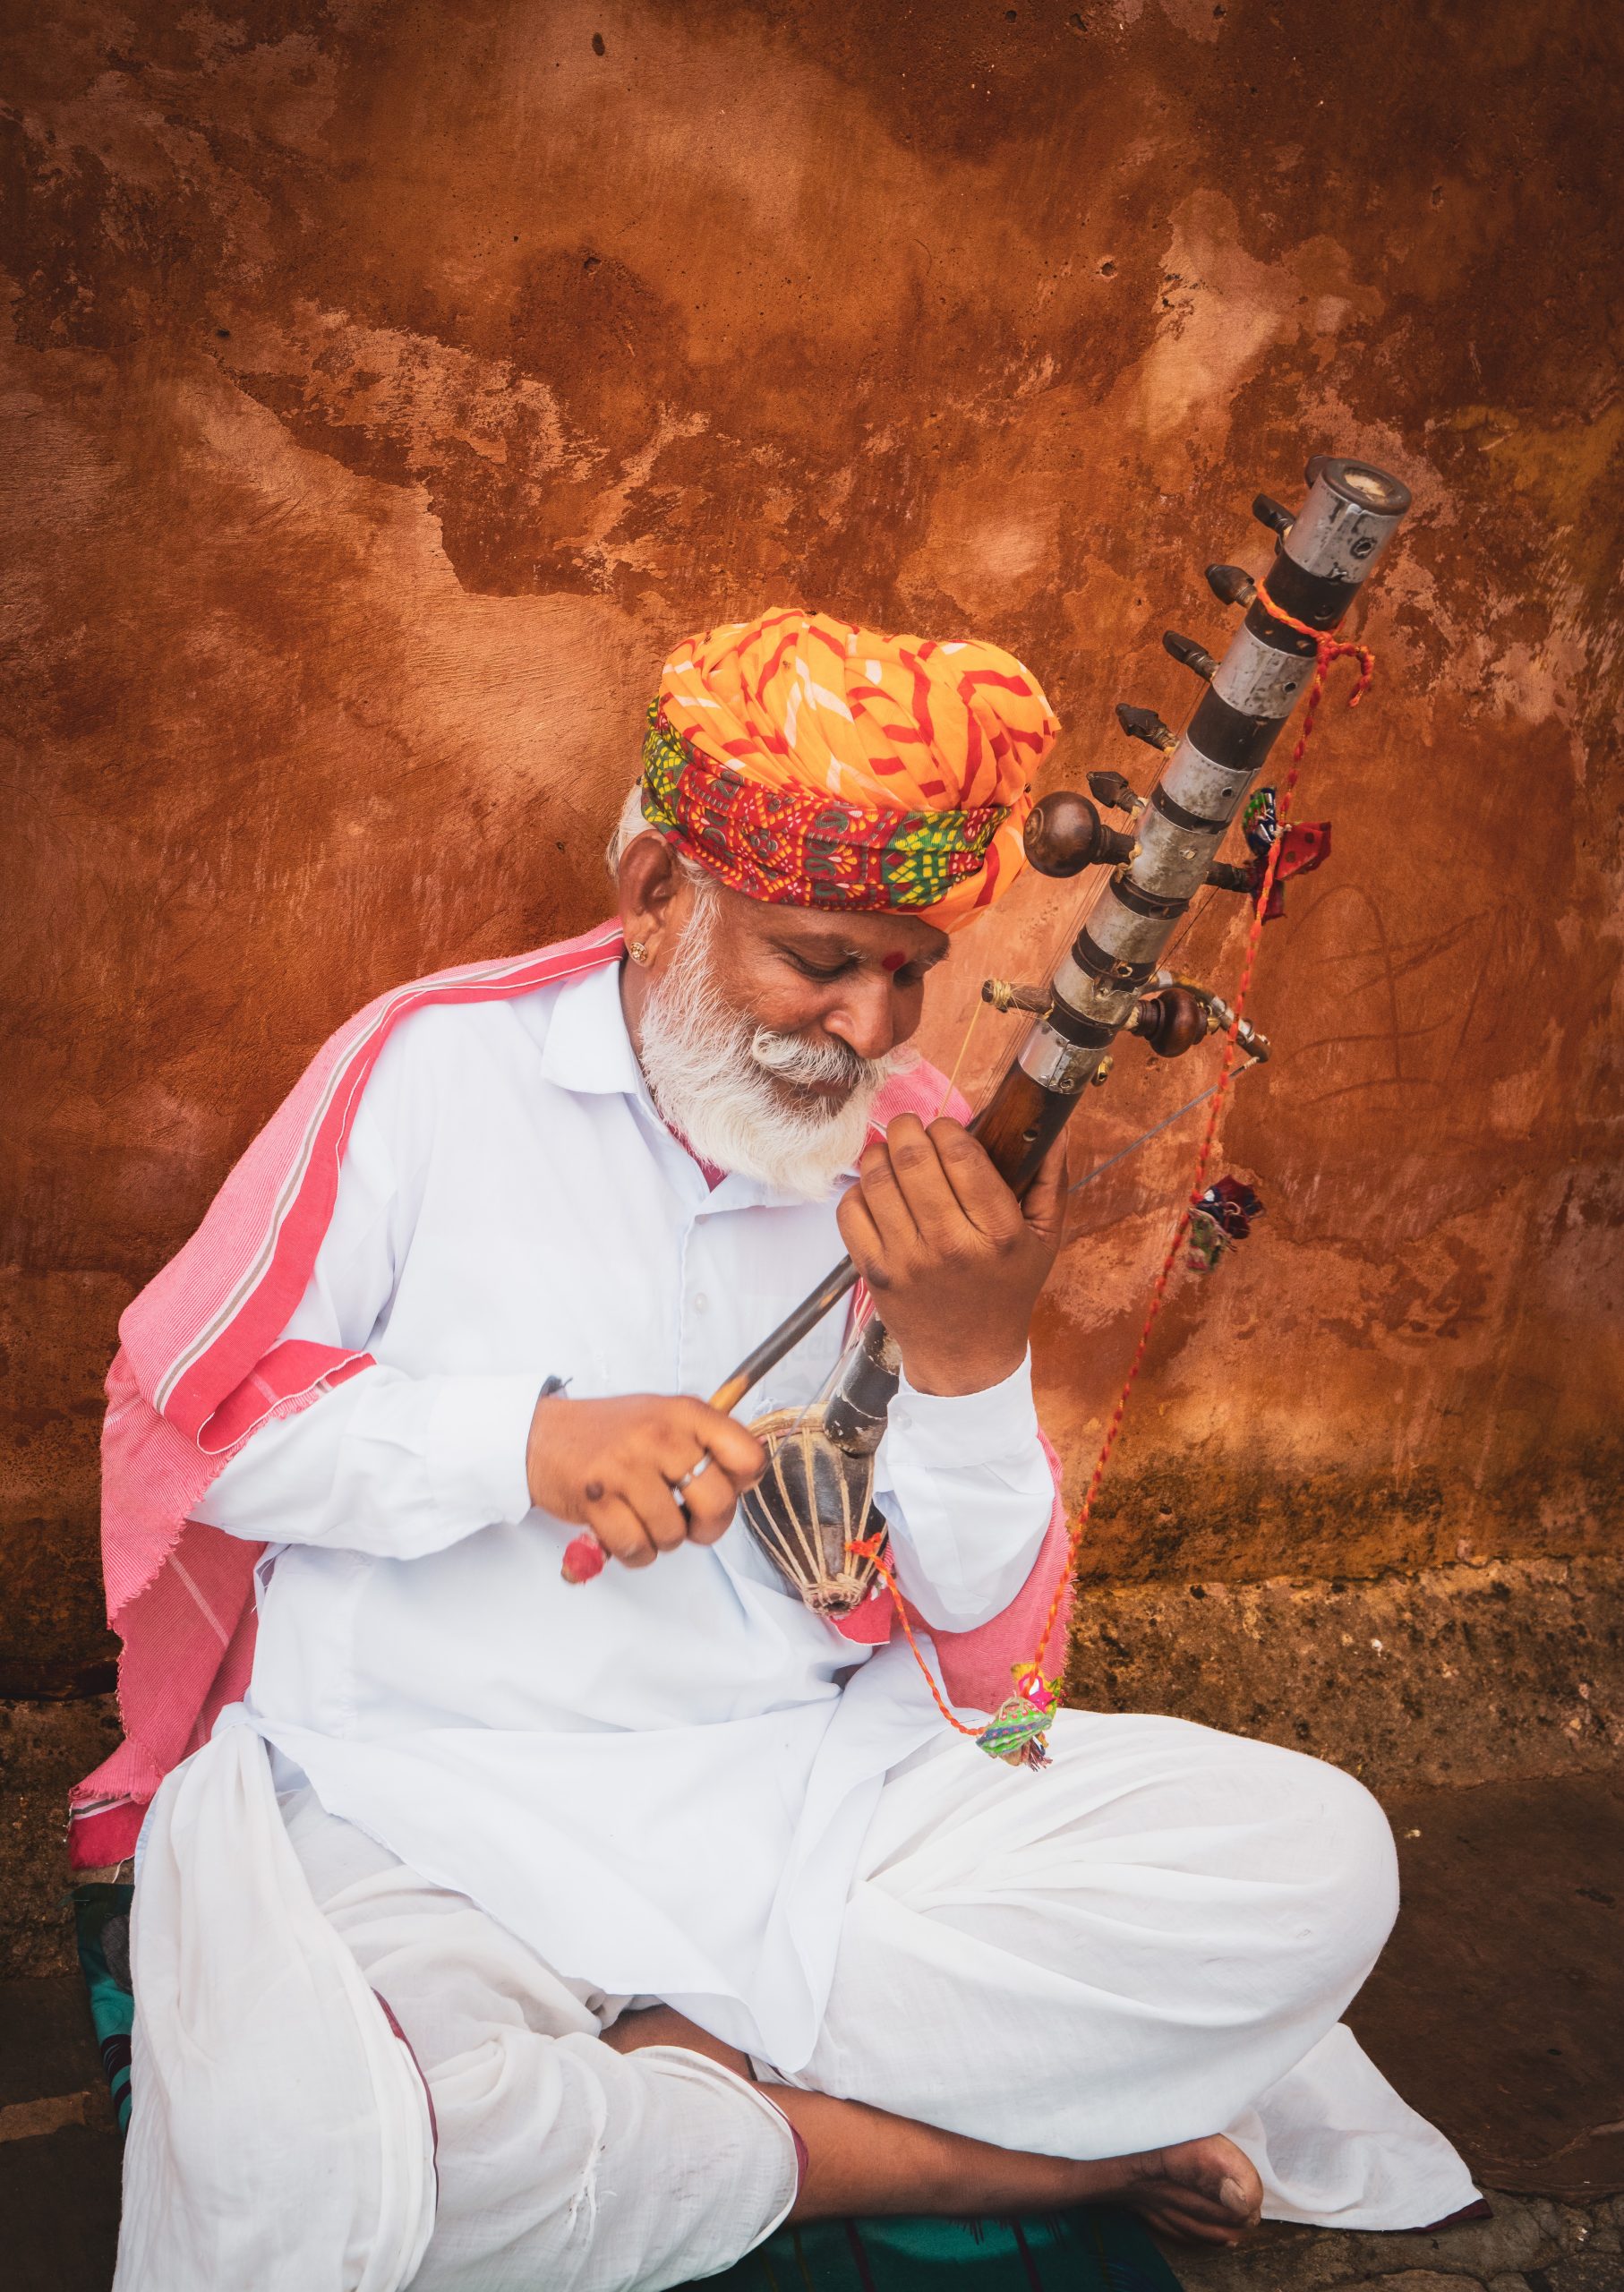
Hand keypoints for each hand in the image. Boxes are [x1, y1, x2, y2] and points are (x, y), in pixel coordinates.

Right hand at [526, 1392, 765, 1568]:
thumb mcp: (664, 1417)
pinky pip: (637, 1548)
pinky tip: (624, 1531)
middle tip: (691, 1522)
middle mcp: (659, 1436)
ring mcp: (626, 1467)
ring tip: (645, 1518)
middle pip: (717, 1502)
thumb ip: (707, 1441)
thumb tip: (748, 1479)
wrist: (541, 1435)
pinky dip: (635, 1552)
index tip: (726, 1487)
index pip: (747, 1454)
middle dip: (708, 1526)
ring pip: (675, 1534)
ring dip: (663, 1539)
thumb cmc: (610, 1433)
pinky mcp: (597, 1500)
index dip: (743, 1482)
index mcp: (685, 1413)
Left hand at [835, 1114, 1067, 1395]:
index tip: (947, 1128)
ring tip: (892, 1152)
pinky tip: (877, 1190)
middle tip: (912, 1126)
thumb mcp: (1043, 1239)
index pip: (964, 1158)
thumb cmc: (1007, 1289)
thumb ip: (1050, 1180)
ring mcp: (907, 1261)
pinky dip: (858, 1189)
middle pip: (913, 1160)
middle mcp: (950, 1246)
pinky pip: (851, 1211)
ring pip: (877, 1179)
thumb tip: (1056, 1128)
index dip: (948, 1129)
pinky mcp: (874, 1272)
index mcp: (998, 1233)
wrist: (966, 1356)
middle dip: (908, 1128)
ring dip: (880, 1152)